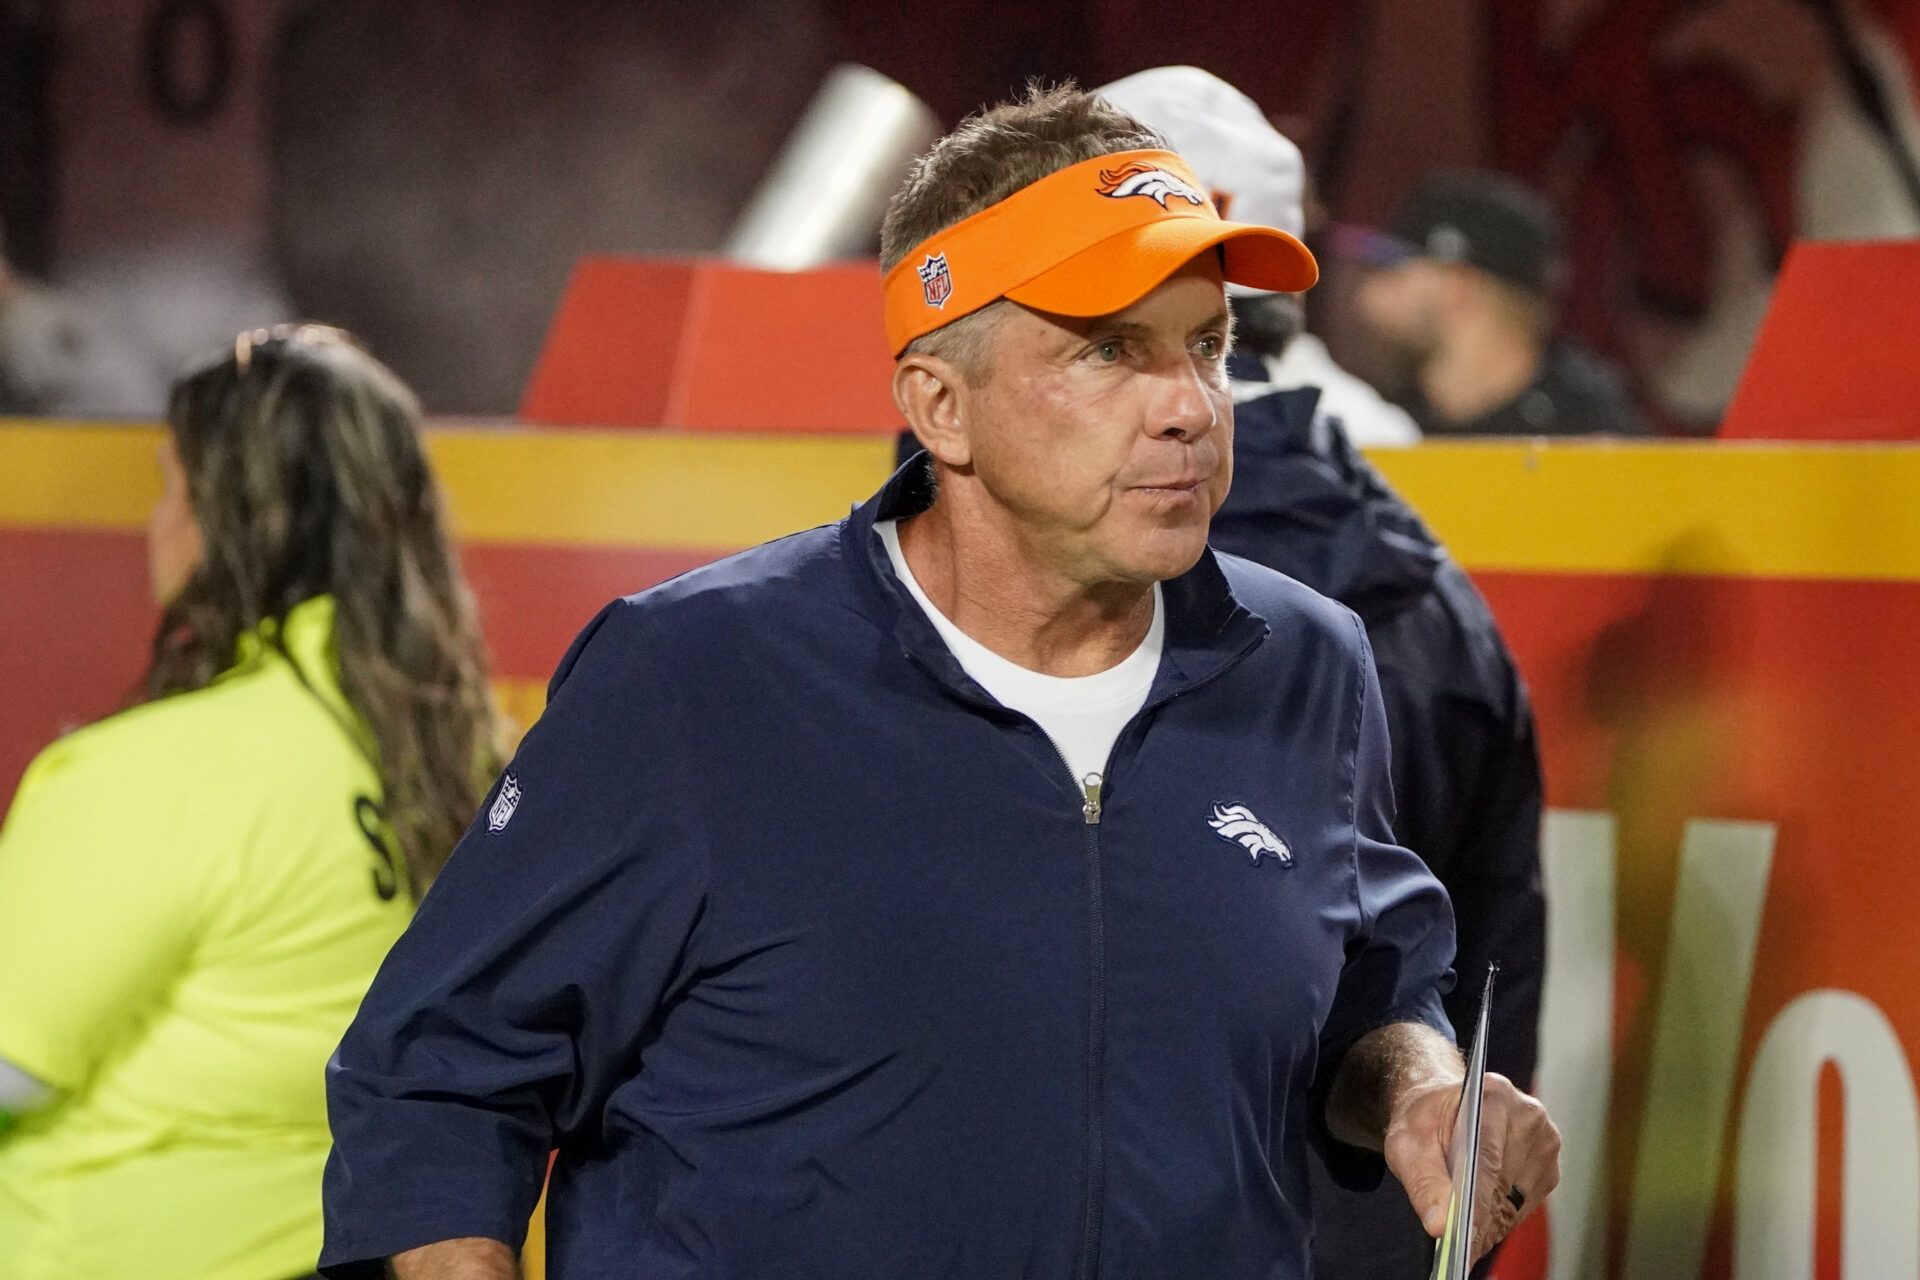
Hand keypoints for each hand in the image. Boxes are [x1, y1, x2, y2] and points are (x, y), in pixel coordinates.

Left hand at [1385, 1071, 1561, 1263]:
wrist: (1442, 1110)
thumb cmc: (1425, 1122)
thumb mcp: (1407, 1144)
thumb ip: (1423, 1182)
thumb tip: (1440, 1225)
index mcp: (1493, 1095)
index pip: (1488, 1157)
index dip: (1477, 1201)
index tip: (1464, 1235)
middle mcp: (1527, 1114)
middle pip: (1505, 1181)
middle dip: (1481, 1220)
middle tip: (1460, 1249)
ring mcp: (1544, 1141)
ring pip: (1518, 1198)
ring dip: (1492, 1224)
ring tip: (1466, 1243)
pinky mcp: (1547, 1166)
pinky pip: (1525, 1204)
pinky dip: (1502, 1220)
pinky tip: (1481, 1229)